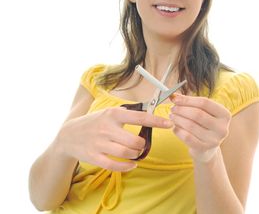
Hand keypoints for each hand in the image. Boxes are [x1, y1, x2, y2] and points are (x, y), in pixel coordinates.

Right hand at [57, 107, 172, 170]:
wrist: (68, 135)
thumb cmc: (95, 123)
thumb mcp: (109, 112)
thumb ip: (128, 114)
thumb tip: (151, 113)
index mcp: (113, 114)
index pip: (140, 117)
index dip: (156, 121)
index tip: (169, 123)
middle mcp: (107, 128)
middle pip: (135, 141)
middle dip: (142, 145)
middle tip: (141, 145)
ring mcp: (99, 143)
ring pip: (126, 153)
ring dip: (135, 155)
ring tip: (135, 153)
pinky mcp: (94, 157)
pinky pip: (115, 165)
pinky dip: (127, 167)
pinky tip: (131, 164)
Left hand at [169, 94, 230, 163]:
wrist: (207, 149)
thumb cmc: (204, 126)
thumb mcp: (203, 113)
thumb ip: (191, 103)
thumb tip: (175, 96)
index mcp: (225, 115)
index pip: (205, 103)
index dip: (188, 100)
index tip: (175, 98)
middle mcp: (222, 128)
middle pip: (197, 114)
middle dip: (182, 109)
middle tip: (172, 108)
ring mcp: (214, 140)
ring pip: (191, 125)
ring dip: (178, 119)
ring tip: (172, 116)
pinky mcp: (204, 149)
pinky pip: (187, 137)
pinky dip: (178, 131)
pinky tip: (174, 127)